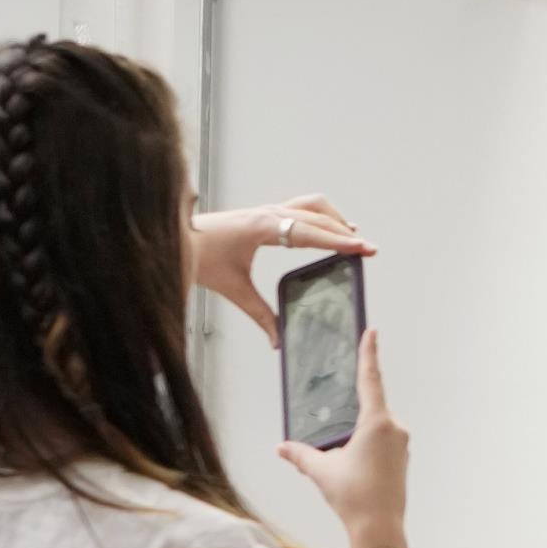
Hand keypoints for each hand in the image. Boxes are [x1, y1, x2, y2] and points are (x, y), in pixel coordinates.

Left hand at [192, 195, 374, 346]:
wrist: (177, 237)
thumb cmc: (200, 257)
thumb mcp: (234, 289)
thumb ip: (260, 315)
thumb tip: (277, 341)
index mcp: (263, 228)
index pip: (310, 232)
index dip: (338, 241)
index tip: (361, 247)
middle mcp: (269, 214)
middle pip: (318, 218)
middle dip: (346, 234)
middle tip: (370, 250)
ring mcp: (268, 210)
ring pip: (312, 206)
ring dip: (335, 220)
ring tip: (353, 238)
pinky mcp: (265, 213)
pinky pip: (302, 207)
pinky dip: (321, 216)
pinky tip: (329, 228)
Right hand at [278, 329, 407, 539]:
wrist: (379, 529)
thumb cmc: (355, 497)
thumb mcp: (321, 471)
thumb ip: (300, 455)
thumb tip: (282, 448)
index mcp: (377, 423)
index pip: (370, 379)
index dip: (369, 353)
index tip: (371, 332)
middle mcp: (395, 428)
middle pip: (370, 406)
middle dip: (349, 411)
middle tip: (335, 429)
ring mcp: (402, 444)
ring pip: (375, 426)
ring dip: (356, 433)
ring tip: (341, 460)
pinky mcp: (403, 458)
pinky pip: (382, 440)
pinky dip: (365, 444)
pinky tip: (352, 463)